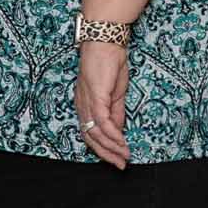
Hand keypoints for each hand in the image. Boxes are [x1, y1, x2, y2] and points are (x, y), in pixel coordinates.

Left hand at [75, 41, 130, 168]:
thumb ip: (116, 112)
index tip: (116, 159)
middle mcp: (82, 105)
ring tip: (125, 156)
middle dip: (106, 154)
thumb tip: (118, 131)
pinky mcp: (95, 96)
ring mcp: (87, 101)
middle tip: (121, 165)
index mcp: (84, 104)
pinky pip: (102, 121)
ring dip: (111, 147)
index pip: (89, 133)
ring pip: (95, 133)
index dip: (102, 148)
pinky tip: (121, 142)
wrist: (106, 41)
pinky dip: (112, 134)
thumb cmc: (109, 63)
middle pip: (90, 137)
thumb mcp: (115, 93)